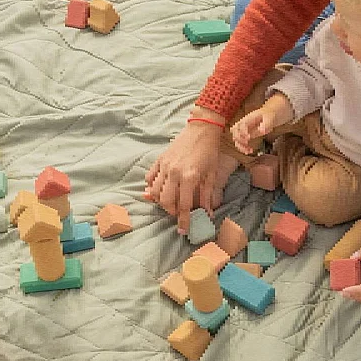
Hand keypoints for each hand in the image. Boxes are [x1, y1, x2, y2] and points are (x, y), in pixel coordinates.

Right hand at [144, 117, 226, 232]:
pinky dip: (152, 186)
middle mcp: (174, 172)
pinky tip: (159, 189)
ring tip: (169, 202)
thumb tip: (207, 214)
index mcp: (190, 177)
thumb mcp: (211, 174)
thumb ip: (207, 195)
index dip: (184, 220)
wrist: (201, 130)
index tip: (183, 230)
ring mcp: (165, 165)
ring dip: (160, 201)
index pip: (184, 205)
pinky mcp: (159, 159)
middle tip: (177, 213)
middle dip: (171, 212)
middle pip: (166, 201)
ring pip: (155, 191)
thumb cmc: (209, 152)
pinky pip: (149, 178)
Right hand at [229, 93, 289, 155]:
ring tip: (247, 150)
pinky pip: (241, 143)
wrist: (270, 115)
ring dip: (240, 146)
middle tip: (247, 142)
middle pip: (234, 131)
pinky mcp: (247, 136)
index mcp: (248, 118)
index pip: (240, 125)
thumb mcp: (269, 118)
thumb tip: (261, 130)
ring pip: (236, 139)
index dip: (242, 131)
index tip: (248, 137)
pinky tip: (249, 151)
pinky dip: (243, 148)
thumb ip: (265, 124)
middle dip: (239, 138)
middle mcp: (244, 124)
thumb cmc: (269, 115)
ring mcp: (244, 131)